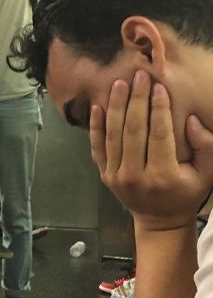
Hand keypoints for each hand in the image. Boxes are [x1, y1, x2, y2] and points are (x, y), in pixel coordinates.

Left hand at [91, 71, 212, 230]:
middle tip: (139, 75)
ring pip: (114, 135)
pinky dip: (96, 126)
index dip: (159, 109)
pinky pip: (97, 147)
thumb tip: (191, 120)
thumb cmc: (186, 193)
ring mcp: (116, 176)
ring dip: (116, 106)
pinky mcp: (104, 175)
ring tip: (119, 83)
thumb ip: (206, 147)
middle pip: (134, 130)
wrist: (159, 221)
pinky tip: (98, 105)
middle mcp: (136, 176)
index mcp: (163, 175)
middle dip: (136, 100)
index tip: (159, 86)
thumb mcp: (206, 174)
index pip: (159, 135)